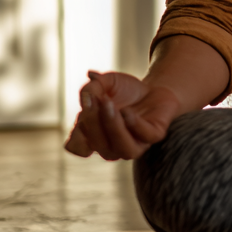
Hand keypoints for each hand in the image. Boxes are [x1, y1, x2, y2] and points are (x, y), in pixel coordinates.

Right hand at [64, 70, 180, 160]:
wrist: (154, 88)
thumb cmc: (125, 90)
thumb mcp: (106, 82)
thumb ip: (92, 87)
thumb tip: (86, 95)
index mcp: (94, 137)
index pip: (77, 147)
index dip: (77, 133)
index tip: (85, 106)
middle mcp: (111, 146)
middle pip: (97, 145)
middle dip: (94, 122)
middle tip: (98, 99)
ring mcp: (134, 144)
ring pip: (121, 149)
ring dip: (112, 127)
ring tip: (109, 105)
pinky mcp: (154, 135)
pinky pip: (145, 136)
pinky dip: (134, 125)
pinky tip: (127, 111)